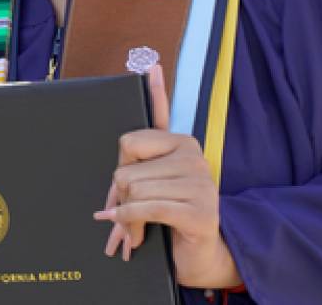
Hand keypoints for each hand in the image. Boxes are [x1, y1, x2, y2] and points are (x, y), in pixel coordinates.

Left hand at [95, 63, 242, 289]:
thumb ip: (145, 135)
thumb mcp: (151, 174)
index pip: (130, 140)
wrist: (200, 254)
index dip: (120, 163)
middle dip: (120, 195)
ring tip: (137, 225)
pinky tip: (133, 234)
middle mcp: (195, 158)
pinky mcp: (201, 212)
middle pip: (125, 169)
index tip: (138, 113)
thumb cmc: (169, 210)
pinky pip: (147, 208)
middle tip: (130, 209)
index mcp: (181, 143)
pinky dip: (131, 222)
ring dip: (126, 215)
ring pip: (133, 190)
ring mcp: (201, 184)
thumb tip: (152, 67)